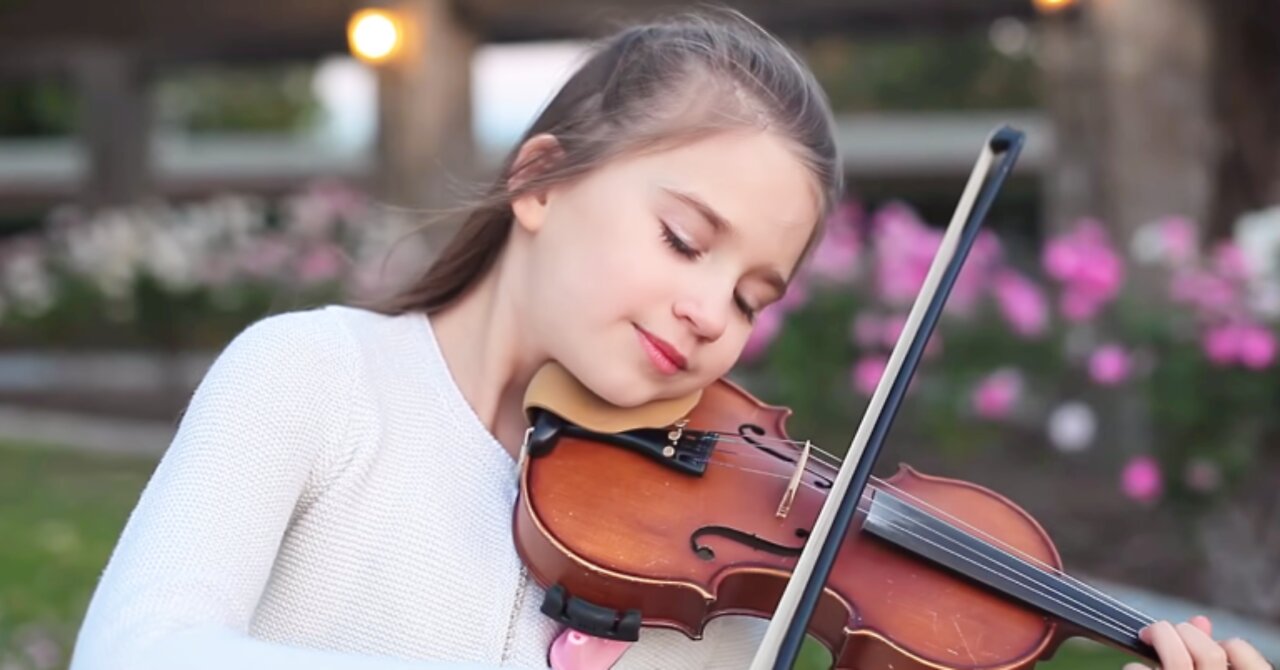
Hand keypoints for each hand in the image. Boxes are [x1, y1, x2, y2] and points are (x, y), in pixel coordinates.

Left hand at [1124, 616, 1273, 669]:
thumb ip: (1208, 655)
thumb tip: (1201, 620)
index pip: (1245, 658)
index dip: (1231, 646)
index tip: (1212, 642)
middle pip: (1208, 651)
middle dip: (1182, 631)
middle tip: (1161, 631)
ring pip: (1176, 658)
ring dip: (1158, 637)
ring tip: (1147, 637)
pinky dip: (1133, 667)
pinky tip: (1133, 669)